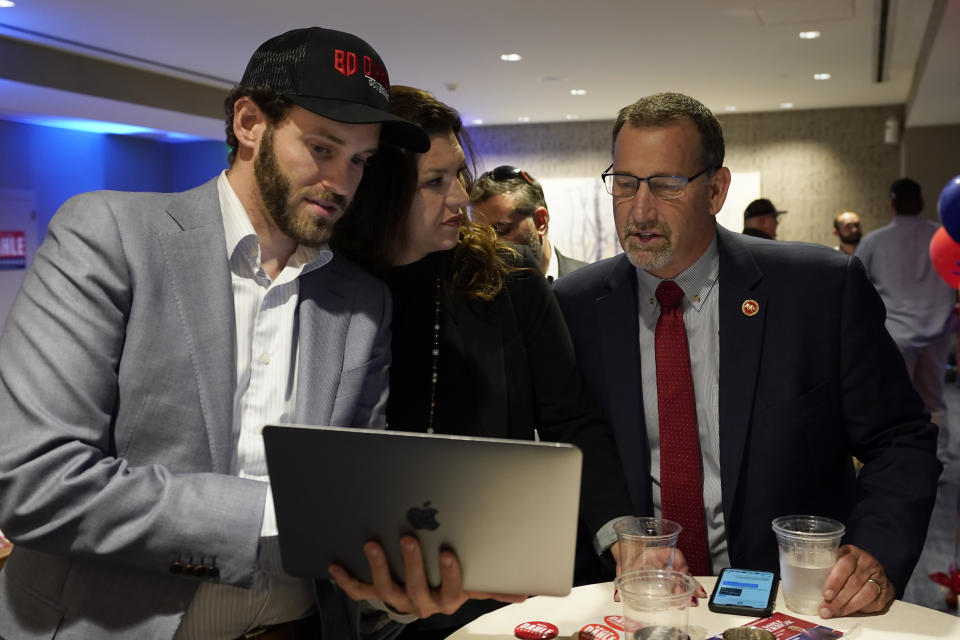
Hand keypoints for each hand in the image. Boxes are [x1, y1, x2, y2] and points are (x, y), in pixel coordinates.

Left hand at [328, 536, 526, 618]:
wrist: (426, 597)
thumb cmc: (453, 583)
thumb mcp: (476, 584)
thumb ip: (497, 586)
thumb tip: (527, 592)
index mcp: (448, 599)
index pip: (452, 589)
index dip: (450, 574)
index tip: (449, 553)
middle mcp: (421, 603)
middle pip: (416, 588)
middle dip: (412, 564)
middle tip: (408, 538)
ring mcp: (397, 598)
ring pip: (386, 589)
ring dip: (379, 566)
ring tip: (373, 543)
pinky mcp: (376, 593)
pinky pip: (360, 592)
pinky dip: (346, 580)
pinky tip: (335, 564)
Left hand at [612, 546, 706, 603]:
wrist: (625, 551)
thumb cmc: (627, 555)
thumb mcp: (624, 566)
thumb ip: (621, 580)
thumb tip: (617, 596)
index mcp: (656, 552)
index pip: (675, 556)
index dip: (680, 569)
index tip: (679, 584)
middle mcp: (666, 559)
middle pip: (682, 569)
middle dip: (690, 583)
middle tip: (694, 596)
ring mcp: (668, 567)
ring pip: (684, 576)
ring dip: (691, 587)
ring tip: (695, 600)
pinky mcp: (668, 575)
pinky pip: (680, 581)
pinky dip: (686, 589)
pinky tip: (690, 599)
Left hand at [818, 544, 893, 617]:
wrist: (873, 569)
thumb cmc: (848, 566)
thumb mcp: (836, 560)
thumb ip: (826, 568)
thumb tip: (807, 583)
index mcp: (853, 553)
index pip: (845, 565)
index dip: (835, 581)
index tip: (825, 594)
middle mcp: (868, 562)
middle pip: (855, 582)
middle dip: (839, 599)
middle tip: (827, 609)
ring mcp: (880, 576)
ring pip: (867, 593)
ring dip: (850, 606)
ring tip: (837, 612)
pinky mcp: (888, 590)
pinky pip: (876, 602)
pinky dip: (863, 609)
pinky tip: (852, 611)